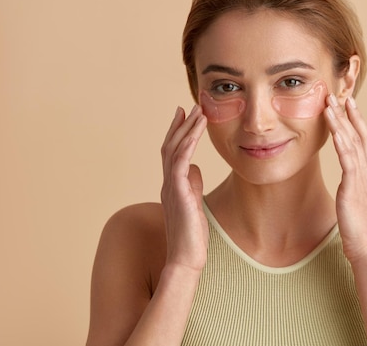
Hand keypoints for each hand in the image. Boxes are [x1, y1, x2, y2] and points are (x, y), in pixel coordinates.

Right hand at [160, 105, 208, 271]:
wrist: (186, 260)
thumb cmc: (192, 237)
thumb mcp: (194, 205)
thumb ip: (192, 185)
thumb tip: (195, 168)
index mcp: (172, 186)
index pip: (172, 153)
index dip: (178, 133)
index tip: (184, 115)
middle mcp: (168, 184)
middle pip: (170, 146)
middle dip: (181, 125)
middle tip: (190, 106)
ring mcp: (171, 188)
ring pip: (175, 150)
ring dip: (187, 129)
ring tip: (198, 112)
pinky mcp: (178, 193)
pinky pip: (180, 162)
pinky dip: (188, 144)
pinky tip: (196, 131)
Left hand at [324, 94, 366, 263]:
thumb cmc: (359, 231)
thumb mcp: (355, 204)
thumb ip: (353, 190)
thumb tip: (347, 185)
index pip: (364, 142)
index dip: (357, 121)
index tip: (350, 103)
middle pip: (360, 135)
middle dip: (349, 113)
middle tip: (339, 93)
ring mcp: (362, 179)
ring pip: (353, 141)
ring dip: (341, 120)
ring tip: (330, 102)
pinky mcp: (353, 187)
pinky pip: (347, 157)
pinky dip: (340, 138)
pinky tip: (332, 125)